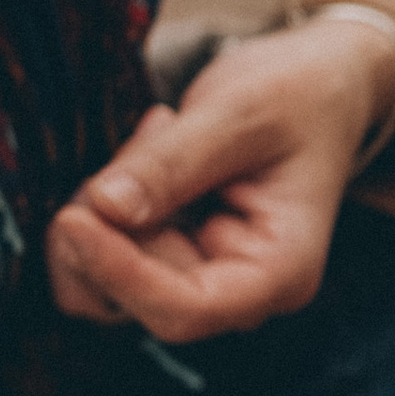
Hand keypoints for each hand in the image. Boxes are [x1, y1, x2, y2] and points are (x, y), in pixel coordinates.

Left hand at [47, 10, 394, 341]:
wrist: (320, 87)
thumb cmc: (298, 97)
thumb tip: (105, 208)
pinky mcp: (177, 257)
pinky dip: (108, 203)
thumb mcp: (239, 113)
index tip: (74, 217)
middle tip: (146, 138)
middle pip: (137, 299)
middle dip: (109, 228)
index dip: (120, 273)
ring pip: (110, 282)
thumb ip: (173, 163)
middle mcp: (243, 291)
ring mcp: (207, 278)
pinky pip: (111, 253)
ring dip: (105, 211)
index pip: (186, 308)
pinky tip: (154, 150)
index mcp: (281, 272)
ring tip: (159, 136)